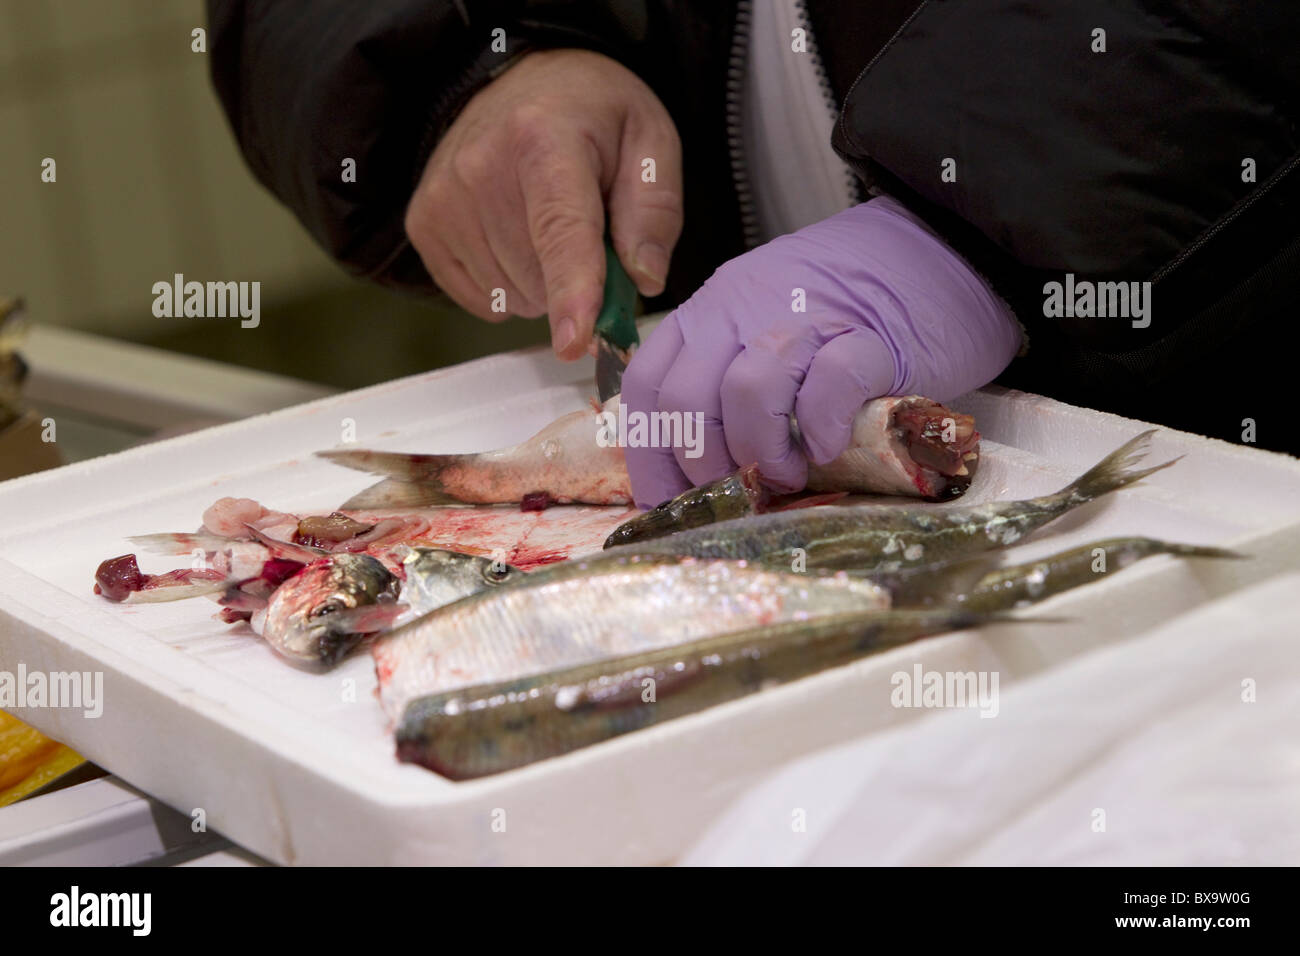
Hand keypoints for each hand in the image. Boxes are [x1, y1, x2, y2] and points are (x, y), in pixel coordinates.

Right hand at [405, 48, 682, 358]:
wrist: (525, 81)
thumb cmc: (594, 117)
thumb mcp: (649, 143)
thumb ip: (654, 212)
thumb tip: (645, 279)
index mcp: (545, 139)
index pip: (560, 231)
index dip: (571, 291)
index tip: (574, 341)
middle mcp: (481, 166)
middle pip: (539, 278)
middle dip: (577, 281)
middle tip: (589, 232)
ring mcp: (444, 197)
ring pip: (512, 296)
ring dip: (543, 283)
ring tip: (548, 225)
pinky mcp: (424, 223)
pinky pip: (481, 299)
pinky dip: (510, 287)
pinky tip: (518, 242)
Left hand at [620, 197, 1022, 507]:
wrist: (945, 249)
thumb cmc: (852, 305)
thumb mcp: (768, 331)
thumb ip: (728, 383)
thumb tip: (702, 474)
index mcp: (711, 309)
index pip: (648, 385)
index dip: (652, 455)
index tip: (673, 499)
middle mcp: (743, 306)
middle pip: (685, 397)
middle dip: (704, 464)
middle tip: (740, 489)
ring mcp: (806, 316)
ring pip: (746, 393)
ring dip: (760, 453)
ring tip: (787, 475)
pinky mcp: (871, 336)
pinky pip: (828, 385)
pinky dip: (820, 428)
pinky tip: (829, 447)